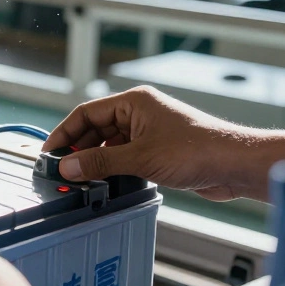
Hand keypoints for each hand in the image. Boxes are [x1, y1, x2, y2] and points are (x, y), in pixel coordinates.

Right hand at [42, 86, 284, 202]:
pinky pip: (125, 156)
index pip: (86, 113)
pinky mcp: (158, 150)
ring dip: (96, 161)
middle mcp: (139, 113)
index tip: (50, 152)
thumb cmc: (197, 150)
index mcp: (133, 102)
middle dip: (79, 149)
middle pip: (95, 128)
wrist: (234, 164)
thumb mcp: (140, 158)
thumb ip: (100, 163)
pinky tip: (106, 183)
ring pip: (110, 144)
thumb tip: (68, 167)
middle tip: (63, 171)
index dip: (65, 133)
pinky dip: (113, 168)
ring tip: (81, 181)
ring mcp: (149, 131)